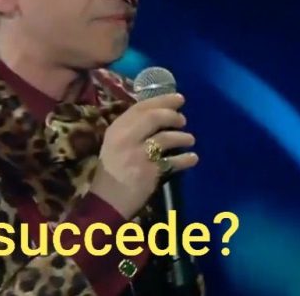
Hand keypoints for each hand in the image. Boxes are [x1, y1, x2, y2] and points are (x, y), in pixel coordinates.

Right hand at [89, 93, 197, 218]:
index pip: (140, 107)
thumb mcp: (114, 144)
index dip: (162, 100)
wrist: (107, 200)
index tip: (179, 98)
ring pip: (166, 138)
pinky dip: (186, 159)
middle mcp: (125, 139)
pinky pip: (173, 162)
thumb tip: (159, 113)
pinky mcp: (149, 172)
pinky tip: (193, 158)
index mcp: (116, 129)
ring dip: (183, 137)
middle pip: (154, 117)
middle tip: (183, 120)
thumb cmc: (112, 170)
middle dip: (173, 115)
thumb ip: (131, 129)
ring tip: (190, 139)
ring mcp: (137, 155)